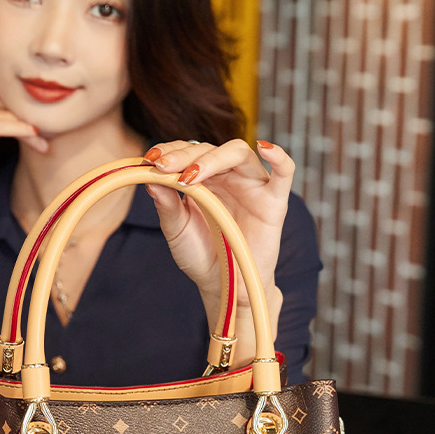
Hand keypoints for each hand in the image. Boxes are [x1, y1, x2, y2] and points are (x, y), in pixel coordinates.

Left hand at [144, 139, 294, 361]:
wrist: (224, 286)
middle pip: (210, 149)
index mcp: (203, 178)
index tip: (150, 159)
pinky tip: (265, 147)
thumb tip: (150, 179)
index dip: (170, 150)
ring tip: (192, 174)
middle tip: (164, 166)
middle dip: (184, 155)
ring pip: (239, 153)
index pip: (188, 151)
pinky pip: (284, 173)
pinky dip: (280, 157)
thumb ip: (167, 205)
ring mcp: (251, 185)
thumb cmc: (200, 255)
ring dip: (214, 158)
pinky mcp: (273, 202)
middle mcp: (227, 176)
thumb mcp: (177, 230)